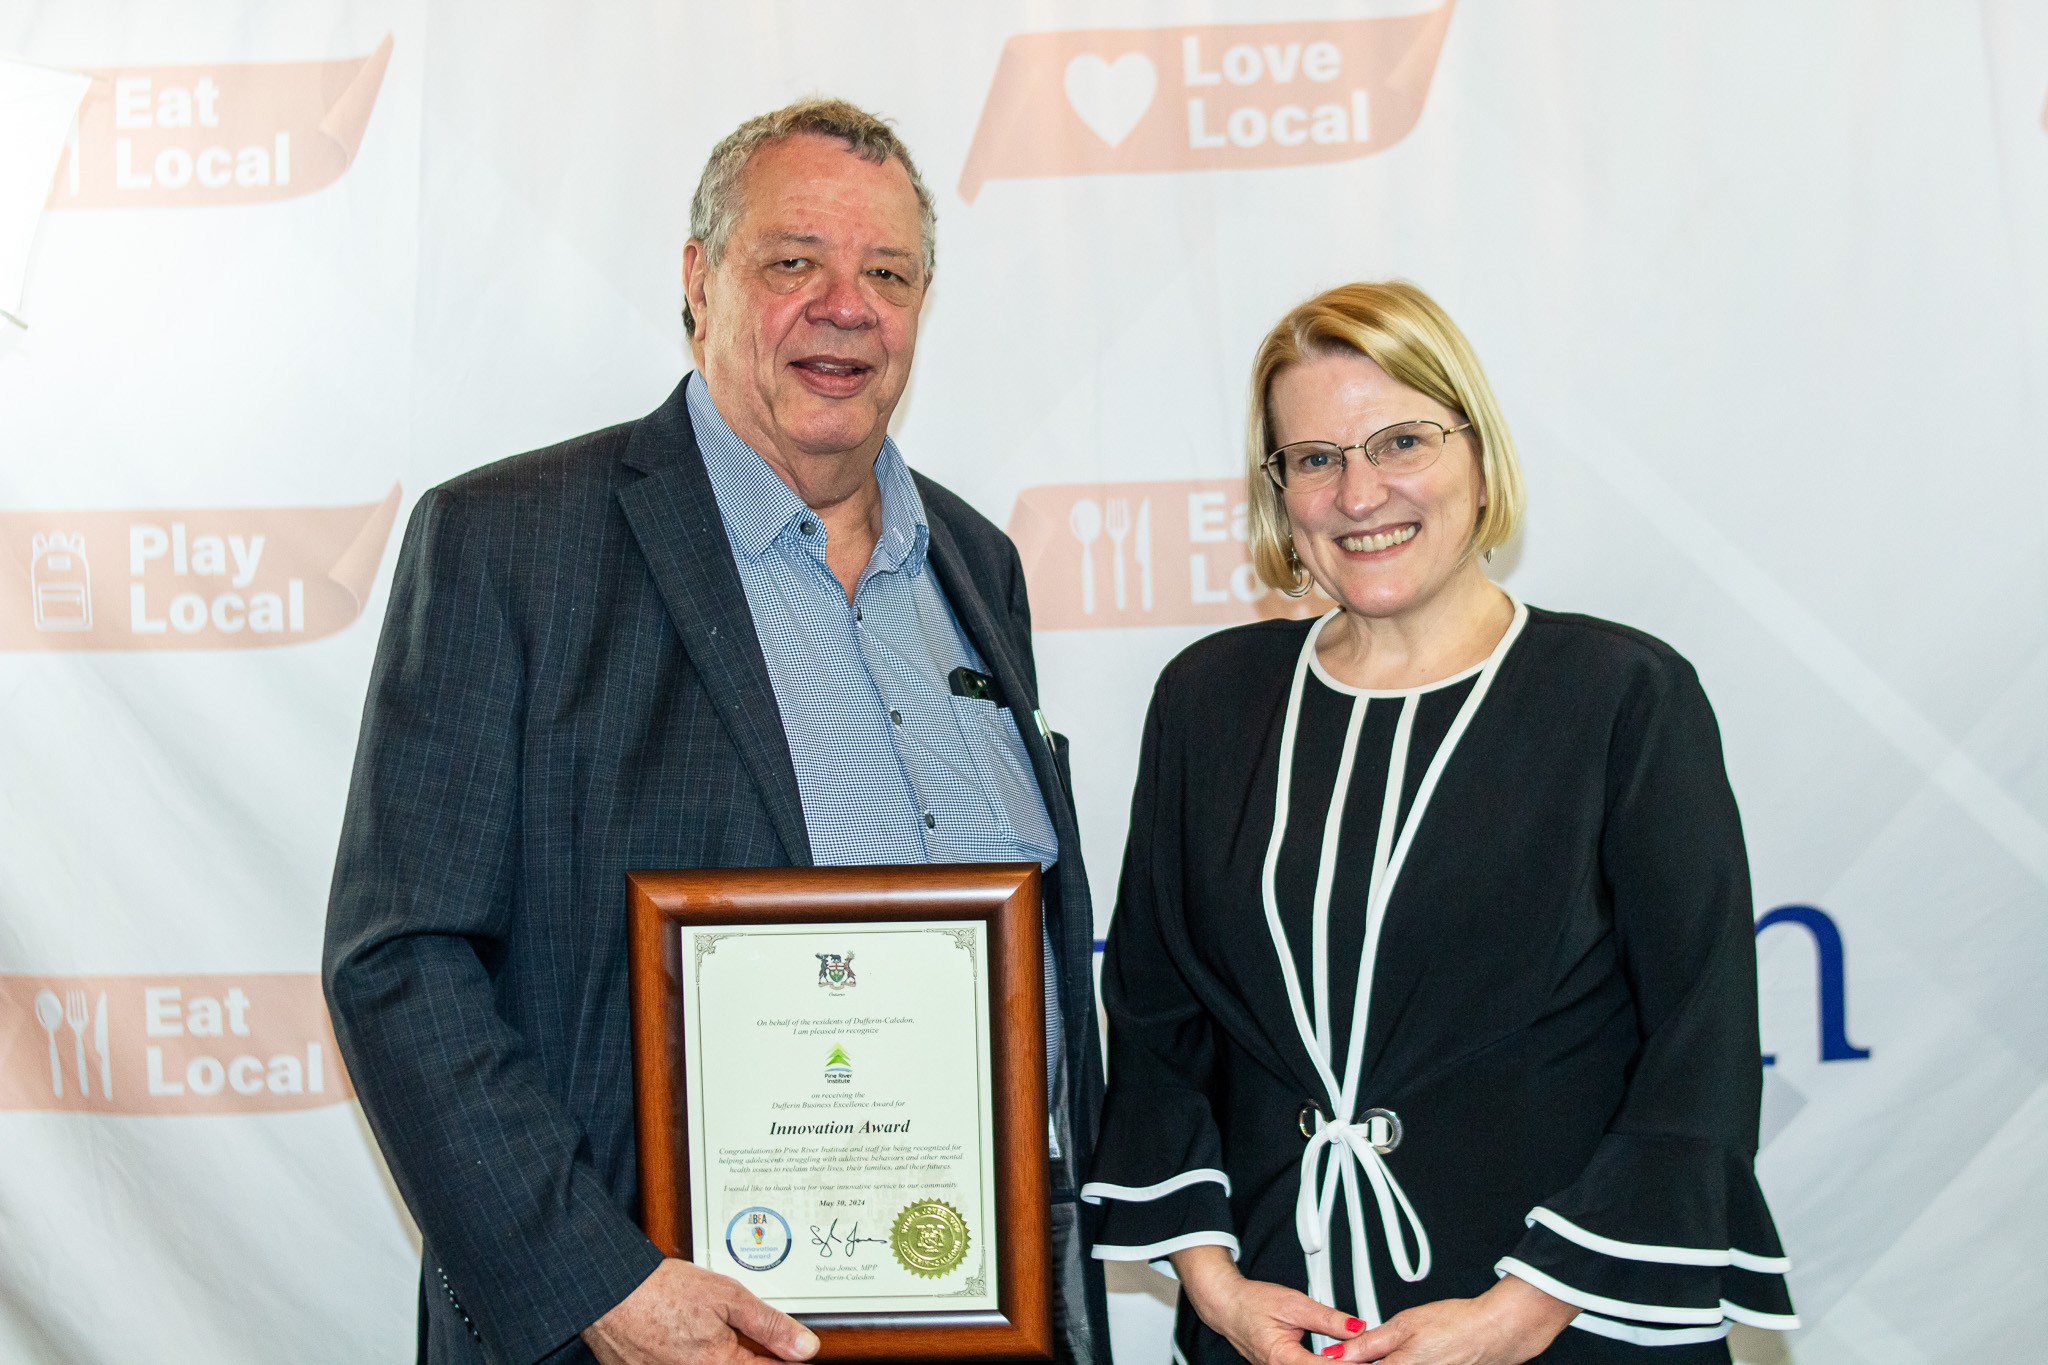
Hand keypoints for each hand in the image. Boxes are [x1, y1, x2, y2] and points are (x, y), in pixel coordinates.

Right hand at [584, 1258, 820, 1364]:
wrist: (610, 1291)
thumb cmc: (662, 1291)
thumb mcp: (728, 1297)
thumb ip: (769, 1325)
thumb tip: (805, 1347)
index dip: (786, 1361)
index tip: (795, 1354)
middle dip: (748, 1355)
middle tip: (736, 1333)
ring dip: (717, 1355)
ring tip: (704, 1331)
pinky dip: (690, 1357)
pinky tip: (685, 1339)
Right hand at [1170, 1244, 1365, 1364]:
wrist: (1226, 1304)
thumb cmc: (1252, 1302)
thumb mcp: (1294, 1303)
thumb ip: (1327, 1317)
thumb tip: (1356, 1326)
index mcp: (1282, 1358)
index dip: (1349, 1364)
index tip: (1368, 1360)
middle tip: (1366, 1358)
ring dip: (1333, 1364)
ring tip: (1355, 1358)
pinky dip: (1321, 1364)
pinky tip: (1335, 1359)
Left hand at [1333, 1276, 1577, 1363]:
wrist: (1495, 1331)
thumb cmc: (1456, 1324)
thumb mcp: (1404, 1324)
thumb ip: (1368, 1343)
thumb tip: (1337, 1352)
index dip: (1342, 1364)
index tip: (1332, 1359)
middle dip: (1360, 1364)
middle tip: (1355, 1355)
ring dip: (1378, 1364)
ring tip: (1387, 1353)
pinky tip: (1398, 1359)